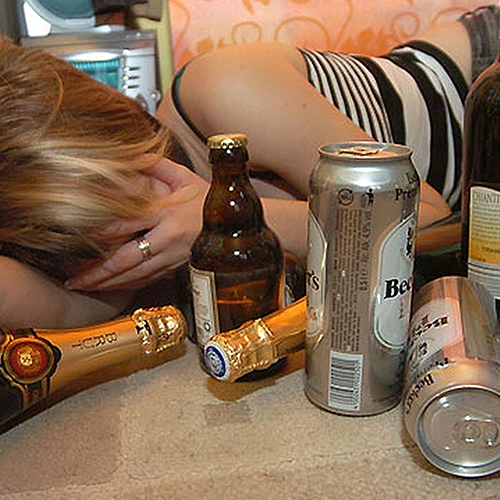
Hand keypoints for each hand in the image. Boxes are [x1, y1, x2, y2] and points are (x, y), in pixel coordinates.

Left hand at [67, 159, 208, 290]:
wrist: (238, 226)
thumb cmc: (212, 201)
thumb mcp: (187, 178)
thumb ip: (158, 165)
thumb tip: (133, 154)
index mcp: (167, 214)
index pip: (127, 224)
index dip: (101, 233)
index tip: (79, 238)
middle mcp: (168, 239)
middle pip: (127, 259)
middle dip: (99, 271)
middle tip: (76, 279)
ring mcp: (173, 257)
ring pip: (136, 275)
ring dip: (110, 283)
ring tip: (88, 286)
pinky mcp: (178, 267)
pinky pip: (149, 280)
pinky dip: (129, 286)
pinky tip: (114, 287)